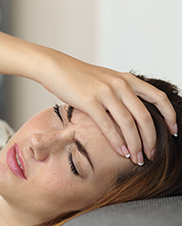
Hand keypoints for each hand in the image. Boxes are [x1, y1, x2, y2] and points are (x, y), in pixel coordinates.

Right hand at [40, 50, 176, 164]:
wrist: (56, 67)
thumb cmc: (79, 76)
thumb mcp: (106, 80)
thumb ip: (121, 93)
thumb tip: (133, 116)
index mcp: (127, 79)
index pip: (158, 97)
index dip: (169, 116)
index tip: (173, 132)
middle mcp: (119, 84)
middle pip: (145, 116)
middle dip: (151, 139)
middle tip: (152, 154)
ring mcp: (105, 92)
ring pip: (128, 124)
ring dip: (135, 145)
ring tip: (137, 158)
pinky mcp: (89, 100)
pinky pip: (108, 126)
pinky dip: (117, 142)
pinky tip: (121, 152)